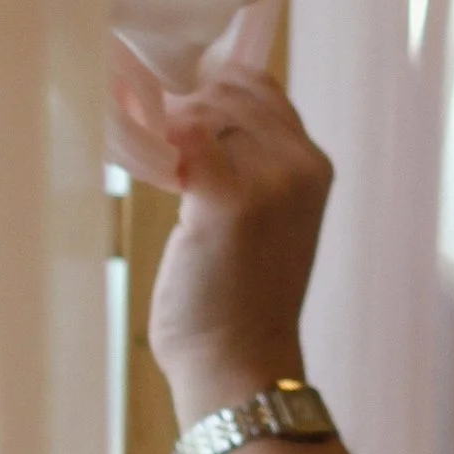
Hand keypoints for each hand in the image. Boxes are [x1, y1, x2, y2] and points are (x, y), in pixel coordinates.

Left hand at [147, 66, 333, 420]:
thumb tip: (188, 116)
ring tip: (145, 157)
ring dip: (166, 125)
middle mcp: (300, 164)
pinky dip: (154, 140)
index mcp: (313, 166)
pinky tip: (140, 163)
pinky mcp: (227, 198)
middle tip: (149, 138)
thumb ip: (246, 166)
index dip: (214, 91)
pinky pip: (182, 135)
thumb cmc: (239, 300)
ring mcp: (269, 179)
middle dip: (184, 106)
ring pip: (203, 109)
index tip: (175, 115)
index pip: (261, 89)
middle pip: (229, 91)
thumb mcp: (264, 218)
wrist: (240, 363)